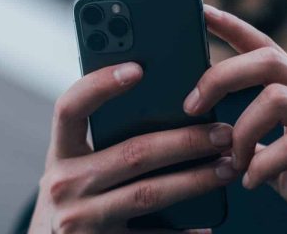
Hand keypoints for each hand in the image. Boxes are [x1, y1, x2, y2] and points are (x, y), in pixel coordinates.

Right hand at [28, 62, 235, 233]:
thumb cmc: (76, 203)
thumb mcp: (76, 170)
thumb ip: (102, 143)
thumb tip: (167, 109)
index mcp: (59, 154)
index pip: (70, 108)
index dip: (99, 85)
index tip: (137, 68)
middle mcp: (63, 185)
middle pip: (131, 152)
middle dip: (185, 140)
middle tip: (223, 132)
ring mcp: (80, 220)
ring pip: (149, 192)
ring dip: (195, 179)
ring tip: (227, 167)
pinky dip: (183, 232)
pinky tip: (206, 225)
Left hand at [183, 5, 286, 233]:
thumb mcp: (284, 161)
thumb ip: (256, 144)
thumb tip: (215, 138)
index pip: (267, 48)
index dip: (234, 27)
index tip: (202, 11)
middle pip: (269, 60)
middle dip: (221, 76)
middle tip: (192, 106)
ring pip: (278, 97)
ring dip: (241, 131)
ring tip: (232, 161)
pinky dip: (264, 165)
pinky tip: (252, 181)